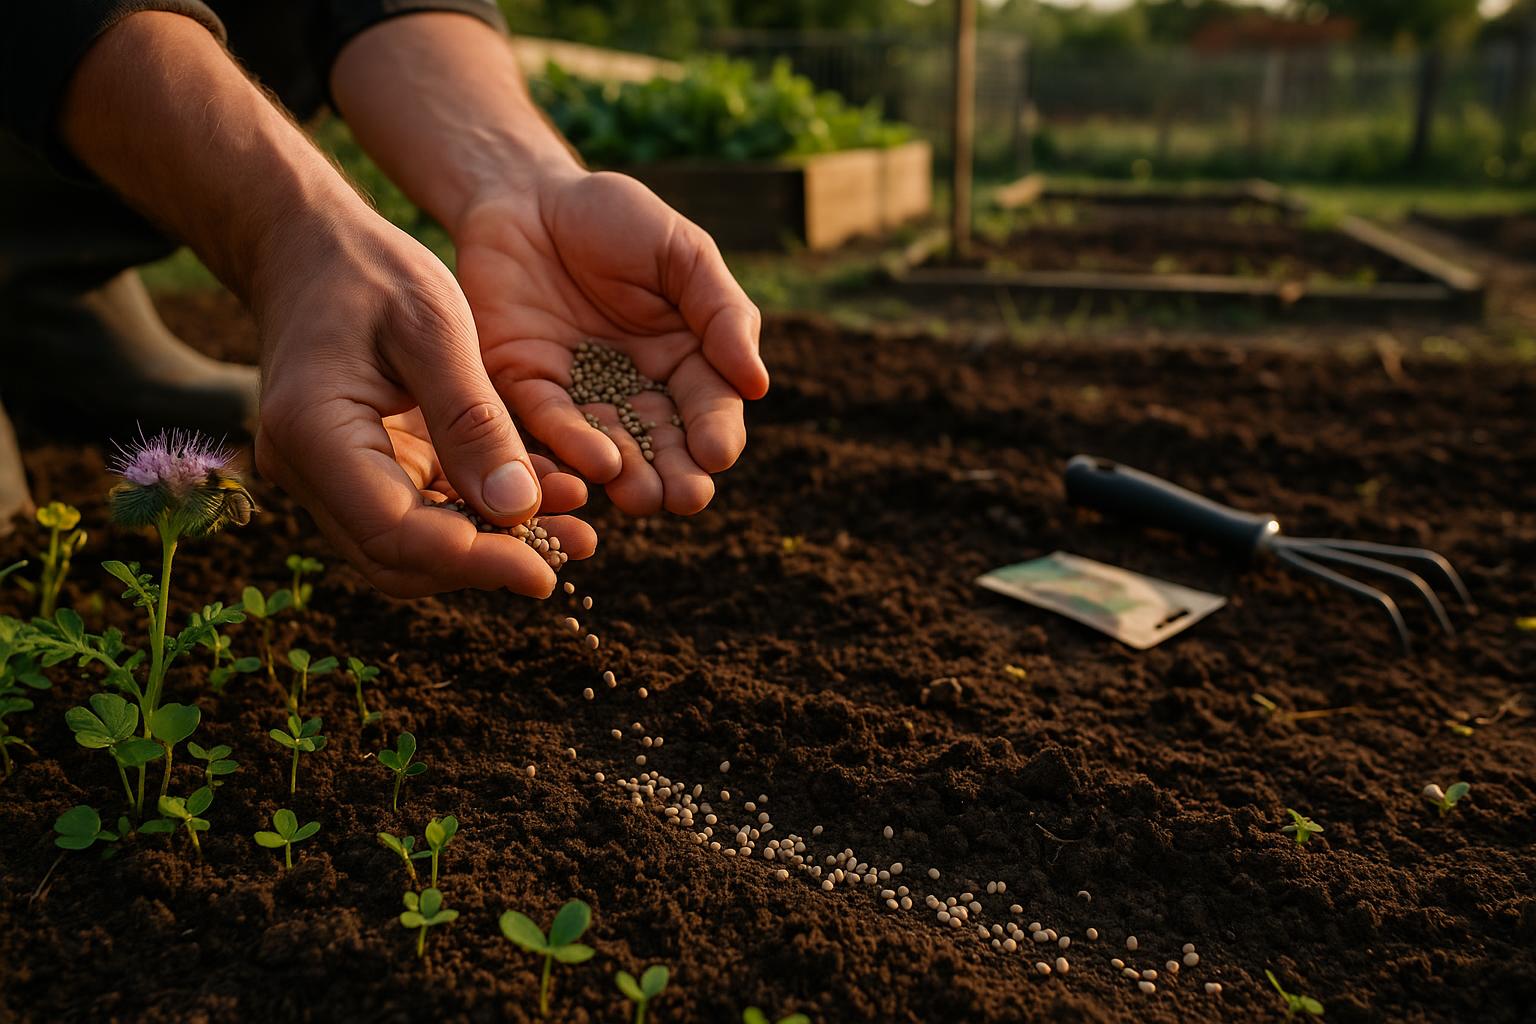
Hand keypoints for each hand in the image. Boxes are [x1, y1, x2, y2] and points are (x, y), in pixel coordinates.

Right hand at [254, 220, 594, 597]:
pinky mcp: (358, 467)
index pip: (395, 534)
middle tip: (574, 551)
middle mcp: (307, 469)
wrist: (311, 246)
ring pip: (411, 544)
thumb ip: (474, 420)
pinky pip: (418, 509)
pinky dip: (479, 511)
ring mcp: (327, 474)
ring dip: (492, 542)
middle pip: (399, 558)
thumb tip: (519, 512)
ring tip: (577, 527)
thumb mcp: (434, 328)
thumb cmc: (369, 270)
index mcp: (315, 432)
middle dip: (489, 562)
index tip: (547, 574)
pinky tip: (546, 493)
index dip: (475, 563)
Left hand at [455, 170, 769, 515]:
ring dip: (627, 476)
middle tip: (684, 499)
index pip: (709, 410)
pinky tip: (596, 461)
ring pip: (608, 447)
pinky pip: (548, 421)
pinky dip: (571, 444)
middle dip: (675, 476)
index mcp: (685, 362)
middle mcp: (634, 391)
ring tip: (642, 495)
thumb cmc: (616, 218)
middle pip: (662, 446)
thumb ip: (722, 313)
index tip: (717, 454)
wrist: (528, 193)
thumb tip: (759, 384)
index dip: (715, 435)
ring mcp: (578, 393)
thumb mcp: (683, 253)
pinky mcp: (522, 385)